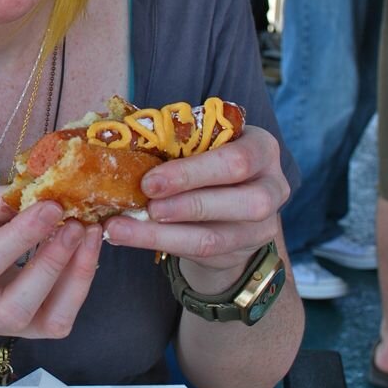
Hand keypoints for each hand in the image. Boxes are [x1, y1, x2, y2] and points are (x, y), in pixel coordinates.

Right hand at [0, 189, 102, 338]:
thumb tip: (43, 193)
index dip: (20, 236)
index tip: (51, 206)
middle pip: (15, 307)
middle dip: (52, 265)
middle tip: (76, 225)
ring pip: (47, 322)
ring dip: (76, 277)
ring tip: (90, 235)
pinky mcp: (26, 330)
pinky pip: (60, 319)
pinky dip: (78, 284)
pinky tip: (84, 252)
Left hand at [102, 126, 289, 296]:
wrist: (227, 202)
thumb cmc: (206, 160)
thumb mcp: (199, 144)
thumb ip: (172, 140)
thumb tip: (115, 135)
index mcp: (262, 148)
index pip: (236, 160)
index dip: (192, 172)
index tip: (149, 180)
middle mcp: (272, 187)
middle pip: (239, 201)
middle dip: (186, 204)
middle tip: (144, 204)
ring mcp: (263, 225)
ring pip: (214, 237)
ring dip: (162, 234)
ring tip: (121, 229)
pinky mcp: (241, 250)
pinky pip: (201, 252)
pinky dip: (161, 245)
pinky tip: (129, 237)